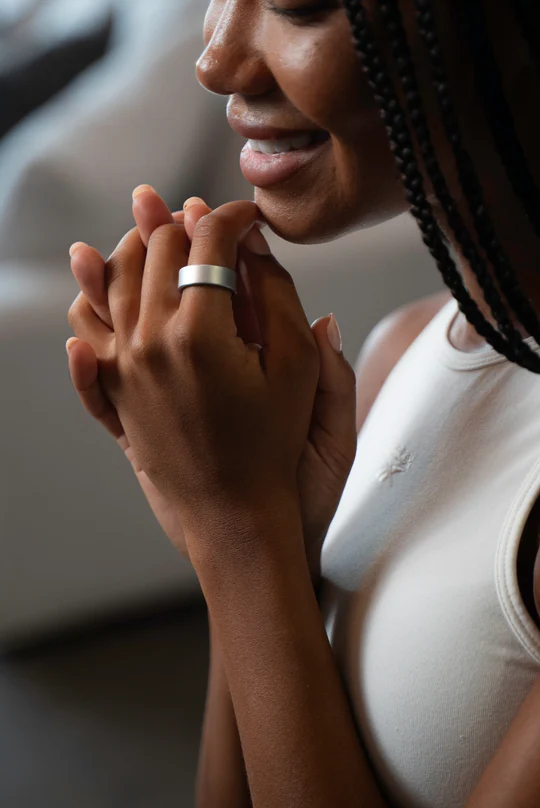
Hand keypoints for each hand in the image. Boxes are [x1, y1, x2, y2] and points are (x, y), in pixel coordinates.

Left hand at [66, 190, 270, 563]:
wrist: (233, 516)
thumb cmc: (274, 446)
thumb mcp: (296, 370)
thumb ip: (278, 295)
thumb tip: (253, 242)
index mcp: (201, 331)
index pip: (207, 240)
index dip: (232, 216)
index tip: (248, 218)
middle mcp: (150, 341)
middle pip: (155, 249)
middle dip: (185, 222)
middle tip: (208, 220)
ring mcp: (122, 367)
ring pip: (112, 279)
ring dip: (137, 247)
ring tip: (160, 236)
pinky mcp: (112, 391)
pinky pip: (86, 331)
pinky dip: (89, 302)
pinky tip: (94, 282)